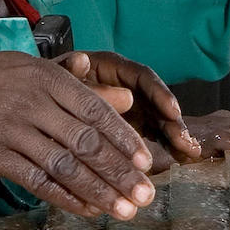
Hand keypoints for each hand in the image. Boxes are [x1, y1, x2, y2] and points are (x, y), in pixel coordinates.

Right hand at [0, 53, 157, 219]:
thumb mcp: (32, 72)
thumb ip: (81, 88)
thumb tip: (128, 100)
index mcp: (47, 79)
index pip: (97, 112)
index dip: (124, 140)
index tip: (146, 163)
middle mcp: (33, 103)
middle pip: (87, 142)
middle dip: (120, 173)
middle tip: (145, 196)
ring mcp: (13, 130)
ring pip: (66, 166)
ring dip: (99, 192)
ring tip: (124, 211)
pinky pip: (37, 182)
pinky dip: (65, 198)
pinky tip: (87, 210)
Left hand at [58, 50, 201, 164]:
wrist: (40, 104)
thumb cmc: (48, 85)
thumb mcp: (57, 79)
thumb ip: (73, 76)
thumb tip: (92, 69)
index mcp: (113, 69)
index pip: (142, 77)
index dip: (159, 93)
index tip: (172, 111)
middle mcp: (127, 87)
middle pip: (156, 102)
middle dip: (172, 122)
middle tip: (185, 142)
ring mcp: (130, 109)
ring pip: (157, 122)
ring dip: (173, 137)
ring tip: (189, 152)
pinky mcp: (128, 130)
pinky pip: (148, 139)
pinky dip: (160, 150)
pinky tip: (177, 161)